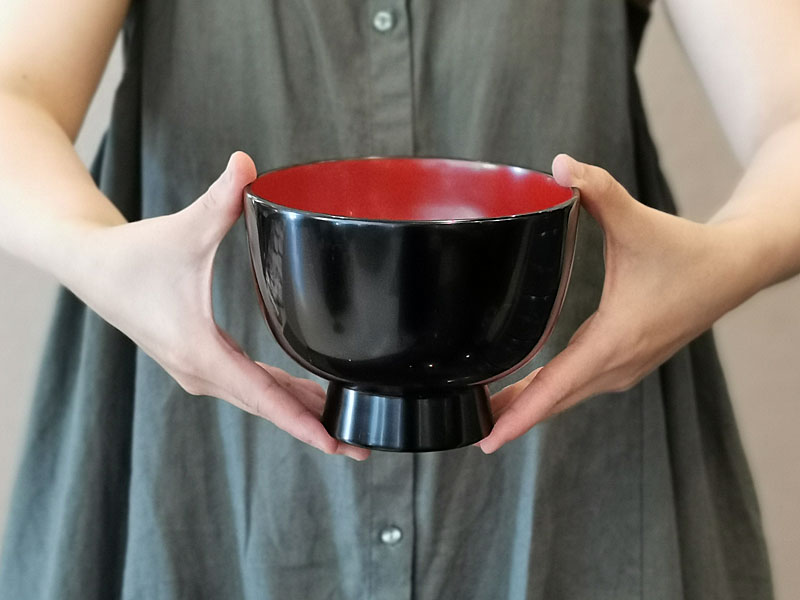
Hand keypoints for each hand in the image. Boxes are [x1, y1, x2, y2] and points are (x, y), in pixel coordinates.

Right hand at [62, 152, 368, 460]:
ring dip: (298, 412)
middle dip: (314, 427)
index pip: (263, 397)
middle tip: (359, 446)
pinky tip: (304, 394)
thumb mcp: (182, 231)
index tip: (336, 444)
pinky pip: (248, 386)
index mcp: (200, 352)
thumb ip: (219, 200)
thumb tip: (248, 164)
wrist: (91, 267)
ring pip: (259, 398)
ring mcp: (199, 370)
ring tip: (342, 426)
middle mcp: (201, 371)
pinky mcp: (200, 361)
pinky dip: (278, 394)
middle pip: (268, 407)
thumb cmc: (131, 256)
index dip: (303, 422)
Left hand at [478, 154, 758, 453]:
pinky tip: (530, 391)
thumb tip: (560, 165)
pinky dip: (552, 394)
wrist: (731, 269)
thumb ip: (598, 192)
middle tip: (473, 430)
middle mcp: (618, 364)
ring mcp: (625, 368)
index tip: (489, 437)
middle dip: (513, 418)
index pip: (556, 387)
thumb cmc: (686, 252)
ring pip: (568, 397)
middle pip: (555, 401)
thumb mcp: (638, 221)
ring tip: (491, 415)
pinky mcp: (627, 361)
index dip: (519, 414)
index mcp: (615, 340)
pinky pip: (580, 386)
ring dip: (531, 408)